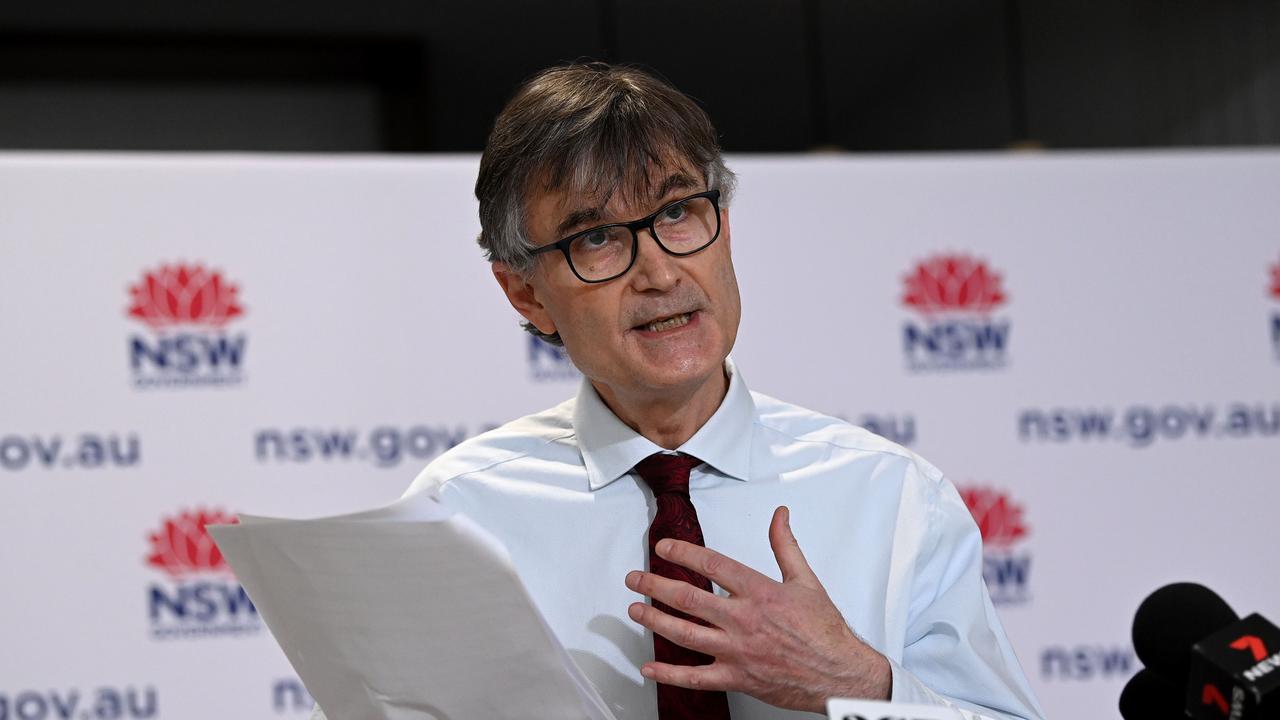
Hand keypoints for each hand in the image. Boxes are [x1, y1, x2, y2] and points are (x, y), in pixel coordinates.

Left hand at [624, 506, 890, 712]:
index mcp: (760, 593)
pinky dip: (670, 674)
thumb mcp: (806, 580)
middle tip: (636, 579)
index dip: (684, 553)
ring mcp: (738, 651)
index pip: (713, 566)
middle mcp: (744, 621)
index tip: (665, 547)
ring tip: (636, 611)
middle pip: (689, 599)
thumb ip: (785, 546)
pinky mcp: (737, 677)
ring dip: (656, 621)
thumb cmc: (825, 631)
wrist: (840, 674)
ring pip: (686, 634)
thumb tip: (779, 515)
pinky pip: (696, 677)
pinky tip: (651, 667)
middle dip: (656, 586)